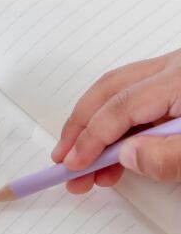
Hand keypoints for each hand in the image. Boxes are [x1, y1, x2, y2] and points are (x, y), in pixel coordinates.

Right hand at [51, 50, 180, 193]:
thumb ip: (169, 156)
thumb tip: (127, 156)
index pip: (120, 107)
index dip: (91, 139)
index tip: (75, 164)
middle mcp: (175, 69)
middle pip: (109, 90)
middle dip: (79, 127)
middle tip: (63, 157)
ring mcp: (176, 74)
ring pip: (118, 93)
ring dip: (95, 127)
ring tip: (84, 163)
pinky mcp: (178, 86)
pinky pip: (136, 99)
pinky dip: (117, 125)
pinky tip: (113, 152)